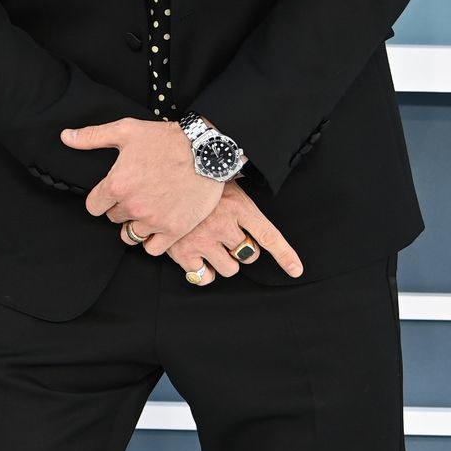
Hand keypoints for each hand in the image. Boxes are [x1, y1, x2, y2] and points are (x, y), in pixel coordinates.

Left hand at [64, 117, 221, 251]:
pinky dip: (153, 240)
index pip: (93, 207)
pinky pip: (153, 249)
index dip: (102, 200)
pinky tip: (158, 225)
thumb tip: (65, 137)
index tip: (113, 193)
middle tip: (137, 195)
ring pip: (131, 235)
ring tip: (147, 210)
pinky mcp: (174, 230)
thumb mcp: (126, 130)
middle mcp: (133, 206)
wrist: (206, 151)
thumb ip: (92, 137)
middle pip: (114, 219)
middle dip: (121, 209)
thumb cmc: (165, 139)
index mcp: (117, 184)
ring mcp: (154, 220)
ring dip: (135, 226)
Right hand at [159, 181, 304, 285]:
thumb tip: (250, 173)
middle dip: (241, 250)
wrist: (155, 178)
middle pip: (249, 255)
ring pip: (230, 269)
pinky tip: (196, 259)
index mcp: (238, 206)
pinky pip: (204, 277)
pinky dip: (202, 272)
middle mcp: (224, 225)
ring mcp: (204, 240)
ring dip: (223, 262)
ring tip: (210, 246)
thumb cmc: (189, 177)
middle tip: (226, 238)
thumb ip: (236, 189)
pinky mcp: (184, 252)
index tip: (296, 270)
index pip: (268, 235)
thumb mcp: (220, 178)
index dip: (285, 255)